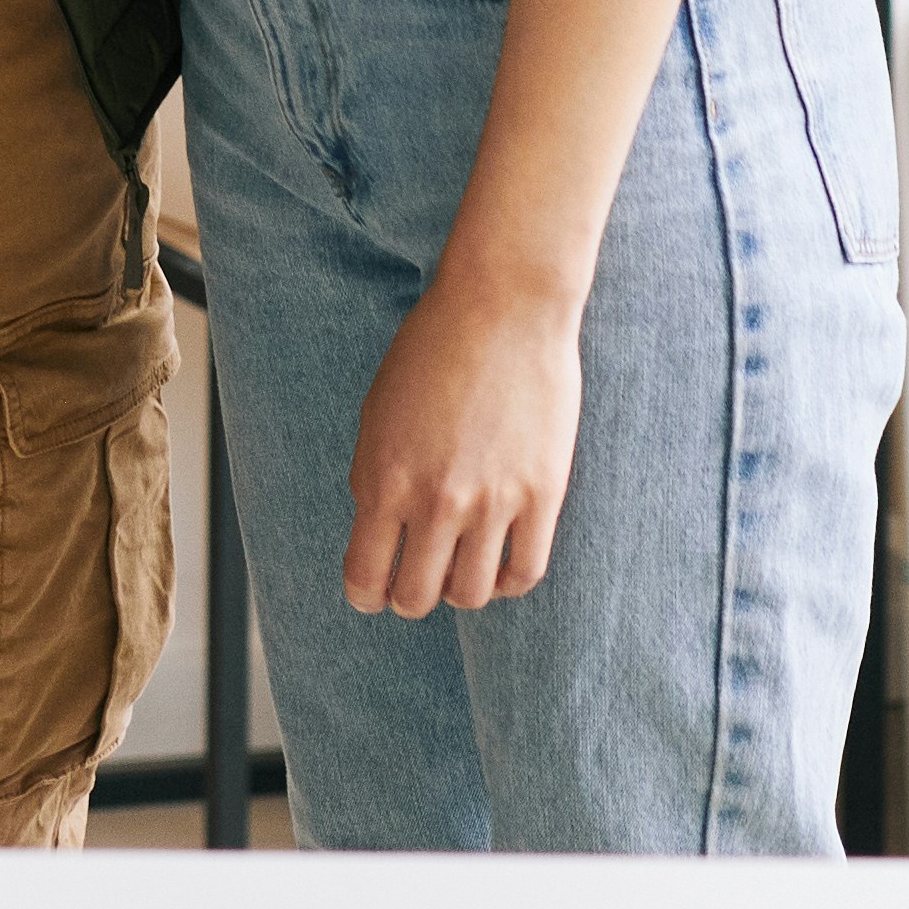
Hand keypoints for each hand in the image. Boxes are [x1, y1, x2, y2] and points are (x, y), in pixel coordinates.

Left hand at [343, 270, 584, 615]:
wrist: (502, 309)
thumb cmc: (431, 352)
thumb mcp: (376, 414)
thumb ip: (373, 478)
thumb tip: (379, 537)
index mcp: (383, 479)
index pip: (365, 576)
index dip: (365, 594)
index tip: (370, 594)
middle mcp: (436, 501)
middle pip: (417, 596)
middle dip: (408, 599)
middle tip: (413, 585)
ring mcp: (493, 502)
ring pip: (471, 594)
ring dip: (458, 593)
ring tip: (457, 572)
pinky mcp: (543, 496)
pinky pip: (525, 572)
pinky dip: (506, 582)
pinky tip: (497, 566)